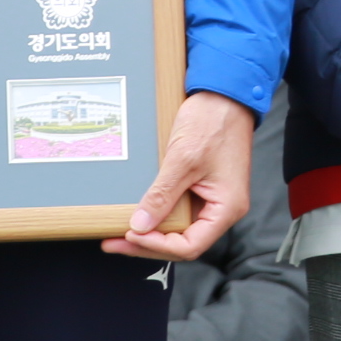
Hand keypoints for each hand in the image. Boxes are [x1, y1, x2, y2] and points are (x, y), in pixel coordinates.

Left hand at [108, 91, 257, 260]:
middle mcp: (222, 208)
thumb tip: (141, 225)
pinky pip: (179, 210)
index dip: (157, 245)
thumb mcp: (182, 160)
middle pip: (183, 241)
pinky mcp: (202, 188)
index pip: (190, 246)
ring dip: (151, 231)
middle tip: (114, 241)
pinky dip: (158, 214)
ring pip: (179, 228)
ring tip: (120, 232)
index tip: (131, 235)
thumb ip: (162, 196)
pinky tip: (138, 213)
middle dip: (147, 243)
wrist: (224, 94)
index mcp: (226, 207)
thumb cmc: (213, 121)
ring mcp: (212, 198)